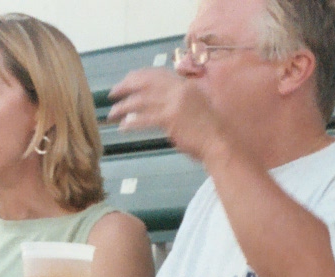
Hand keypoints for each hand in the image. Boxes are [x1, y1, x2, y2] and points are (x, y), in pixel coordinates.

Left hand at [108, 69, 227, 162]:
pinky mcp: (169, 119)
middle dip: (124, 87)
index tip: (126, 81)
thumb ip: (182, 99)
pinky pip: (143, 119)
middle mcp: (179, 90)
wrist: (221, 144)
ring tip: (113, 113)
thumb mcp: (200, 106)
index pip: (156, 73)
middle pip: (144, 83)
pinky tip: (123, 127)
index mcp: (186, 85)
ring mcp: (174, 104)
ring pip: (140, 101)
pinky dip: (131, 123)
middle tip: (113, 94)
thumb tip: (161, 100)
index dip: (137, 76)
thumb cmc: (212, 131)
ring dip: (123, 107)